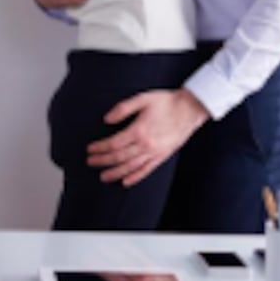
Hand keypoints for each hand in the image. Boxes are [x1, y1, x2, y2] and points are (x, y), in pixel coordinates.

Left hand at [87, 88, 209, 186]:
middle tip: (90, 162)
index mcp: (139, 130)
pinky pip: (146, 170)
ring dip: (115, 173)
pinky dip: (135, 178)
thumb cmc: (166, 102)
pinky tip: (125, 182)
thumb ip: (123, 108)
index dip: (99, 148)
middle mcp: (146, 145)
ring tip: (103, 177)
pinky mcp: (163, 156)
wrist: (190, 109)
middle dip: (102, 161)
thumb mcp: (143, 98)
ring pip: (131, 167)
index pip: (113, 144)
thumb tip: (106, 119)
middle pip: (119, 157)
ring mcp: (155, 152)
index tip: (89, 149)